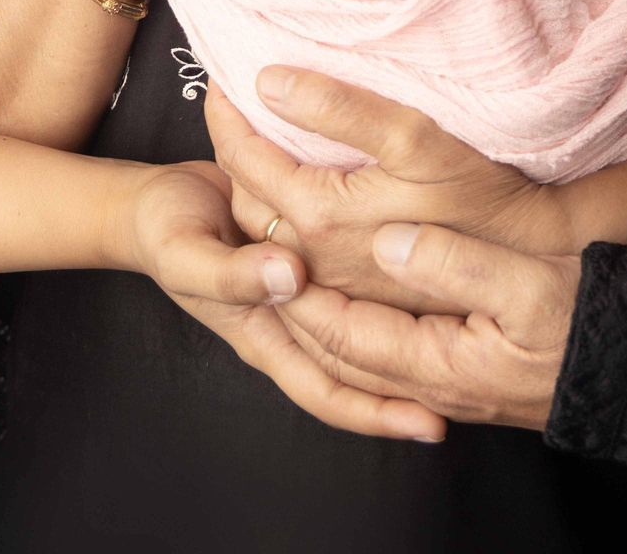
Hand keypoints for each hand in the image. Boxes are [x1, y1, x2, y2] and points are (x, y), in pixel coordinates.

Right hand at [117, 160, 444, 442]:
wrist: (153, 201)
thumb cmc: (166, 233)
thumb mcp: (187, 253)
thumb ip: (232, 272)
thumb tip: (290, 278)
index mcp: (265, 338)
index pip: (329, 392)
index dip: (377, 413)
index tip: (430, 425)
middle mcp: (293, 324)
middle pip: (359, 373)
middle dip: (410, 388)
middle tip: (473, 393)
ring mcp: (304, 294)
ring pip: (365, 332)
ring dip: (408, 342)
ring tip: (468, 340)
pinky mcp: (312, 257)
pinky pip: (358, 286)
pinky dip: (390, 290)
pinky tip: (429, 279)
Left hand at [204, 70, 574, 308]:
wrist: (547, 291)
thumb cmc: (493, 205)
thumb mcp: (421, 143)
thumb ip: (344, 111)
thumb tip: (272, 83)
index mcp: (321, 222)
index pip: (246, 163)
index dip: (227, 116)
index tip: (219, 78)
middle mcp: (316, 264)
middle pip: (245, 204)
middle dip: (232, 151)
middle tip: (229, 104)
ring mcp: (338, 290)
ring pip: (265, 239)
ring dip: (251, 192)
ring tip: (253, 144)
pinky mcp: (363, 307)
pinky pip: (296, 268)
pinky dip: (278, 231)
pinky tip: (292, 206)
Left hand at [280, 221, 579, 432]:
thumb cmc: (587, 318)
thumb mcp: (528, 284)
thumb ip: (456, 265)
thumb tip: (390, 244)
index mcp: (435, 361)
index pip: (336, 329)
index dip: (290, 287)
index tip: (258, 235)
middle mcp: (424, 380)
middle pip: (331, 350)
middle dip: (286, 302)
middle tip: (250, 246)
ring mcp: (437, 380)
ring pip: (349, 356)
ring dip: (310, 314)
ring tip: (279, 264)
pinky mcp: (452, 367)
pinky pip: (377, 355)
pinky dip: (343, 325)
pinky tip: (338, 292)